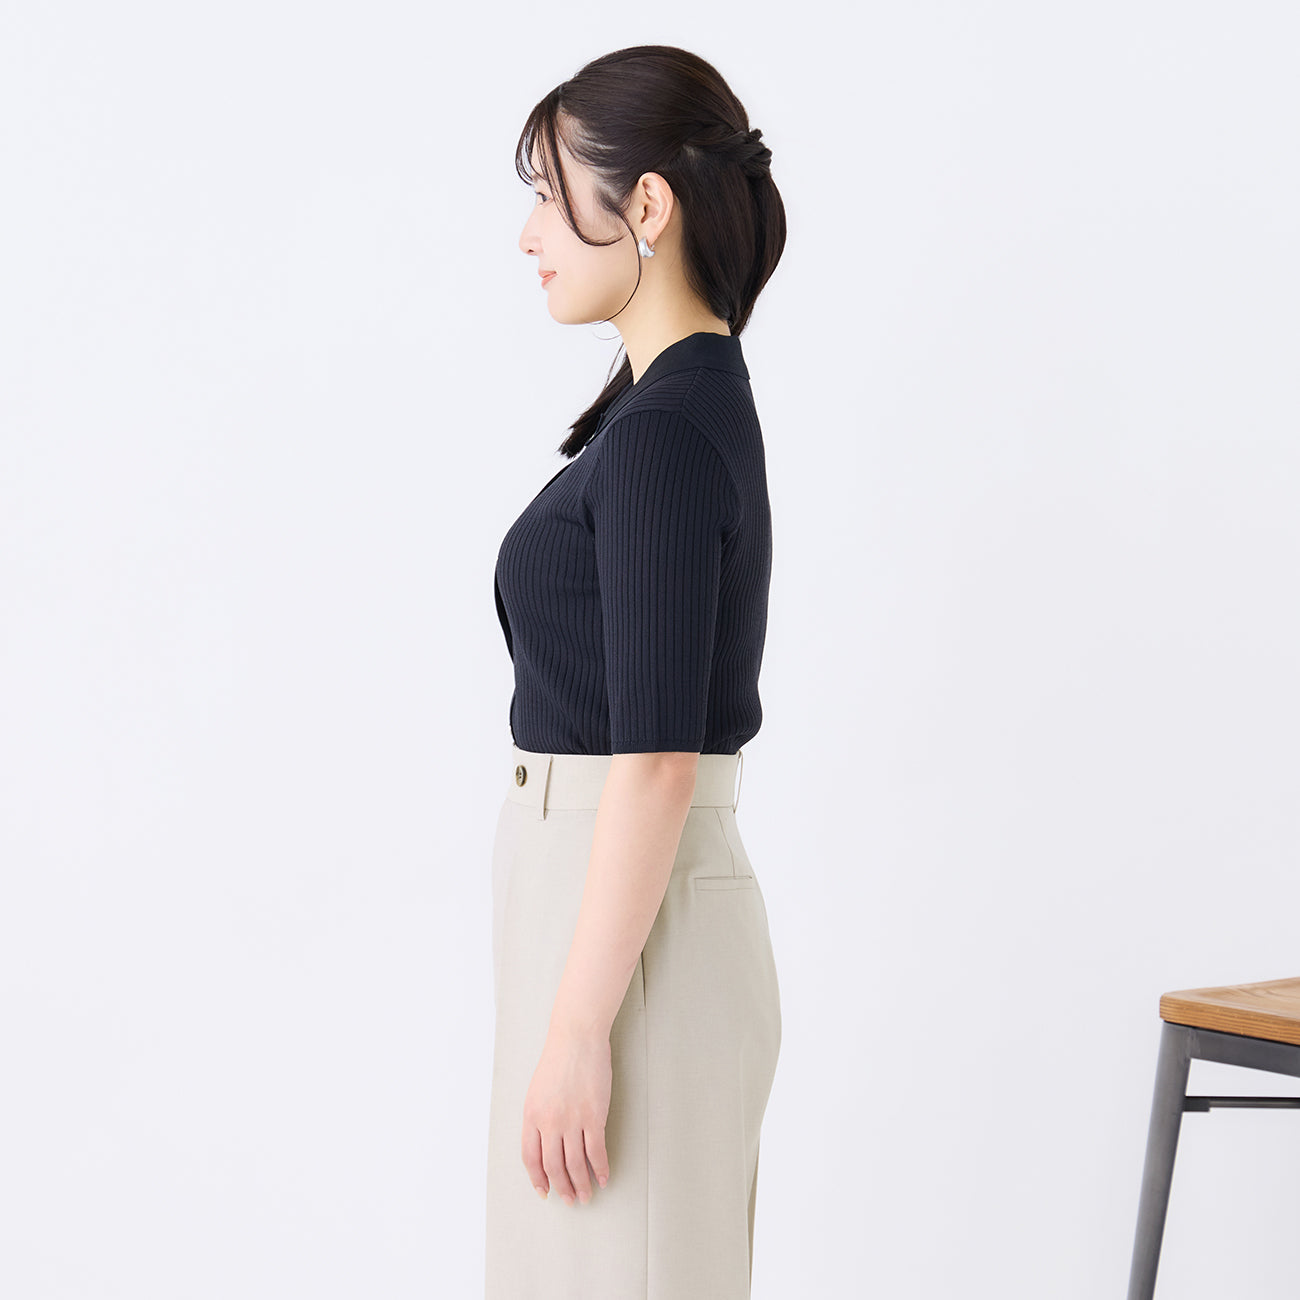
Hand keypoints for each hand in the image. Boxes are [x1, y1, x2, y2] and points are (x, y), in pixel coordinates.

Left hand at [521, 1023, 611, 1205]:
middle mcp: (549, 1122)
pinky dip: (601, 1168)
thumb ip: (539, 1116)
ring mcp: (571, 1120)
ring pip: (575, 1164)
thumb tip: (547, 1143)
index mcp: (531, 1116)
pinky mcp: (594, 1116)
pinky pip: (596, 1151)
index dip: (538, 1179)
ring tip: (588, 1195)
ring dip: (582, 1184)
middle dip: (563, 1188)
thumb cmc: (558, 1060)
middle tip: (571, 1200)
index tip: (545, 1192)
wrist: (577, 1038)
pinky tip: (604, 1177)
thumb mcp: (537, 1090)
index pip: (530, 1158)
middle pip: (554, 1166)